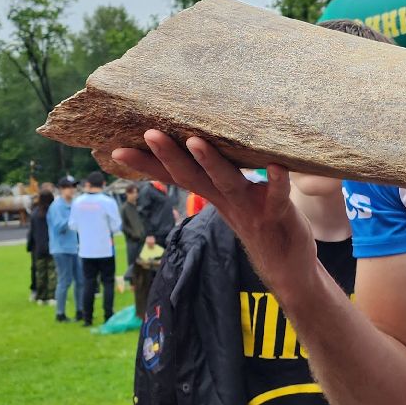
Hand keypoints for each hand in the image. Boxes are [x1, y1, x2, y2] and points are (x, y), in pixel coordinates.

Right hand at [110, 132, 315, 282]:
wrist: (289, 271)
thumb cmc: (262, 226)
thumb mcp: (235, 199)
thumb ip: (223, 176)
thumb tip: (205, 143)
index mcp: (214, 195)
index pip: (175, 178)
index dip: (147, 165)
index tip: (117, 149)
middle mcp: (225, 202)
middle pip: (191, 177)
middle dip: (169, 156)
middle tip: (148, 133)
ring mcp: (249, 209)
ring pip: (226, 183)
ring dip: (210, 162)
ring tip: (195, 141)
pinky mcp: (277, 215)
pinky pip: (277, 197)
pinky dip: (276, 181)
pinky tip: (277, 165)